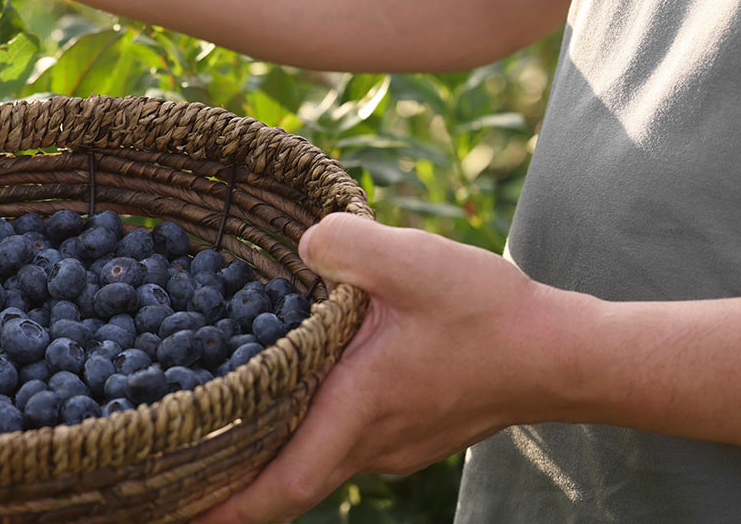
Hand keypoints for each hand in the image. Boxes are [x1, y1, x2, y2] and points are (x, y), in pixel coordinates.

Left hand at [195, 214, 577, 523]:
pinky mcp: (410, 433)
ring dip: (271, 451)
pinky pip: (345, 441)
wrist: (566, 354)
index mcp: (357, 412)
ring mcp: (392, 446)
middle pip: (288, 482)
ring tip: (221, 425)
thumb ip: (346, 245)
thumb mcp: (414, 260)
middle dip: (231, 485)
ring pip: (316, 459)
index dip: (226, 508)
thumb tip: (303, 244)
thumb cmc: (492, 314)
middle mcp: (370, 444)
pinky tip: (296, 390)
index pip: (282, 485)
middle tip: (174, 472)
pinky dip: (309, 428)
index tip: (176, 513)